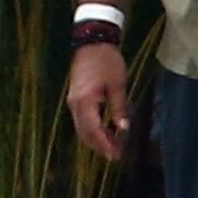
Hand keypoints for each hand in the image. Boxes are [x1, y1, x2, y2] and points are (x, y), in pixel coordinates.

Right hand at [66, 42, 130, 161]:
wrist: (92, 42)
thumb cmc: (107, 62)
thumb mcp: (117, 85)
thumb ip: (119, 108)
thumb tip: (123, 129)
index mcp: (85, 102)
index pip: (93, 131)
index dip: (104, 145)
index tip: (116, 155)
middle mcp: (75, 104)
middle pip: (84, 132)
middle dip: (100, 145)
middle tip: (116, 154)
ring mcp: (73, 101)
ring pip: (82, 127)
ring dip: (96, 138)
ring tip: (113, 144)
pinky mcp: (75, 97)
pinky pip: (81, 119)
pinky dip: (92, 128)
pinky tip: (105, 130)